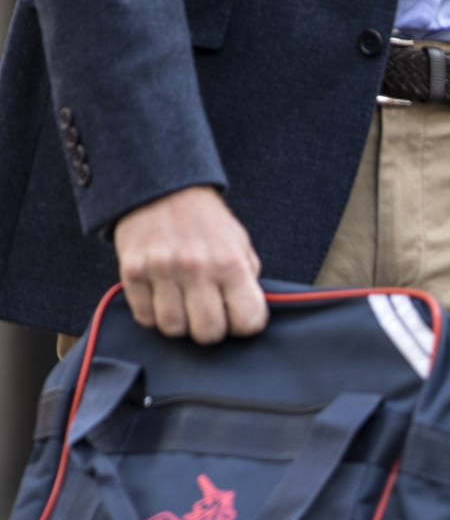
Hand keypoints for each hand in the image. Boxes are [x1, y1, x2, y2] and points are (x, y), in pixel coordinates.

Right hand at [114, 185, 267, 343]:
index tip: (238, 318)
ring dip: (180, 323)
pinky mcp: (132, 271)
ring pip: (173, 329)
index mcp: (230, 262)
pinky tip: (161, 297)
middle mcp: (197, 268)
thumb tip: (248, 313)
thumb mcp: (239, 243)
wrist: (161, 186)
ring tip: (183, 305)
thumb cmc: (205, 220)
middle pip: (208, 333)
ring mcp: (161, 270)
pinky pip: (144, 317)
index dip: (245, 325)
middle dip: (211, 330)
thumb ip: (247, 278)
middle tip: (208, 314)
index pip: (248, 320)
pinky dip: (153, 314)